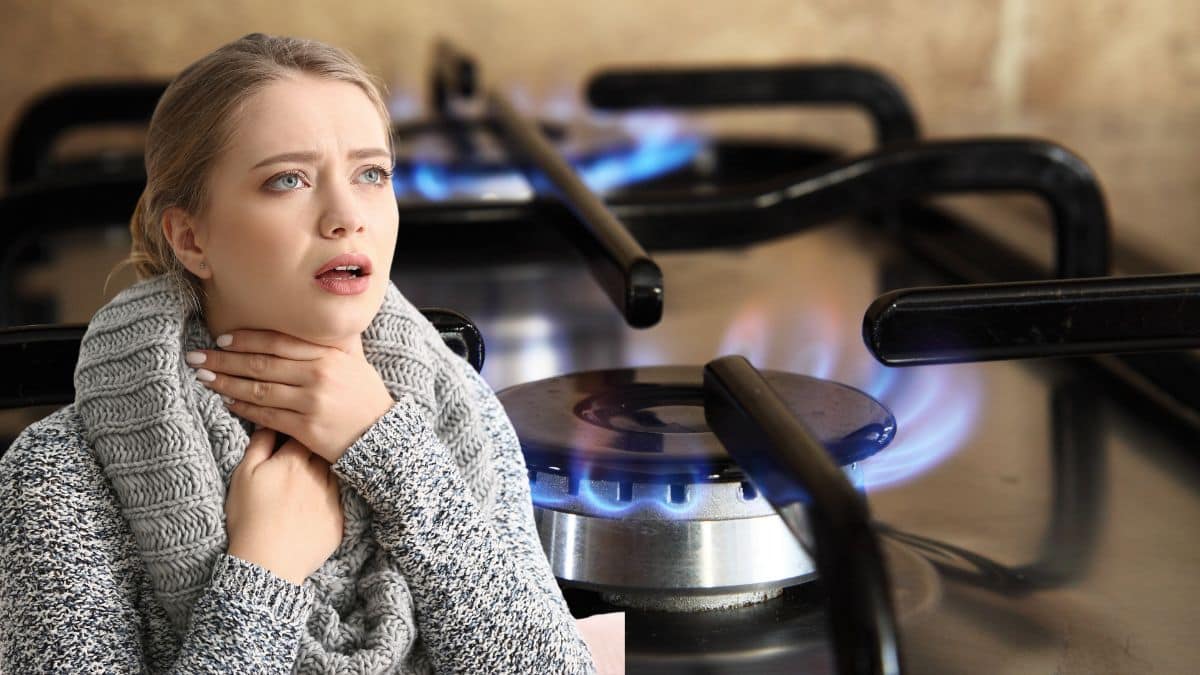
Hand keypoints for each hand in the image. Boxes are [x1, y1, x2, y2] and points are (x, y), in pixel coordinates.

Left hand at [186, 329, 394, 463]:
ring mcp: (311, 402)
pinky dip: (244, 408)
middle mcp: (317, 375)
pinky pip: (266, 416)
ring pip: (258, 390)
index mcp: (328, 355)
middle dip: (224, 360)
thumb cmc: (366, 397)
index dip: (245, 339)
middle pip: (260, 364)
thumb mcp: (354, 363)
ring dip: (226, 383)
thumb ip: (330, 345)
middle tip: (197, 357)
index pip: (278, 341)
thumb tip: (307, 321)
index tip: (221, 339)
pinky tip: (228, 402)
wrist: (384, 436)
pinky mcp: (306, 429)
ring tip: (204, 378)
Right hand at [225, 428, 343, 584]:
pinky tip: (317, 500)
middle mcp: (318, 474)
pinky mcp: (339, 518)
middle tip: (301, 456)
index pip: (302, 432)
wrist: (267, 562)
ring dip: (324, 469)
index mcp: (294, 460)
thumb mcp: (244, 475)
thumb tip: (268, 424)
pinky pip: (339, 497)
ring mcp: (332, 496)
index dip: (296, 431)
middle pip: (322, 450)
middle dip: (314, 447)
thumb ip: (259, 445)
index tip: (290, 435)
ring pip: (333, 472)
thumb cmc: (249, 517)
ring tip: (310, 478)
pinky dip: (331, 494)